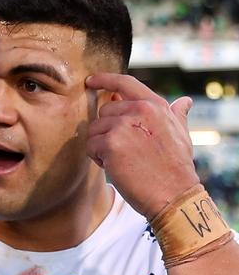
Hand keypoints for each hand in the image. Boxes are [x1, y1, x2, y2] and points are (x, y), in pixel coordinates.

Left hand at [85, 73, 199, 218]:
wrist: (173, 195)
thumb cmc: (176, 167)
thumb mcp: (181, 134)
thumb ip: (176, 115)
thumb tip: (184, 101)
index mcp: (154, 105)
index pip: (124, 83)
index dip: (104, 79)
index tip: (90, 81)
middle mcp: (138, 110)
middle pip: (104, 111)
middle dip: (108, 130)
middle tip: (126, 150)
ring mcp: (122, 126)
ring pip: (95, 129)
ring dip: (102, 146)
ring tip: (123, 160)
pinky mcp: (110, 143)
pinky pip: (91, 145)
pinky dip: (98, 158)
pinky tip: (116, 167)